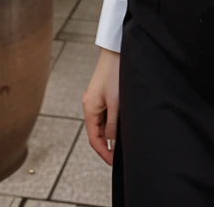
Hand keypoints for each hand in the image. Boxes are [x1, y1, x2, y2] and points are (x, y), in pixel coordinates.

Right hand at [82, 47, 119, 164]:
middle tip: (120, 155)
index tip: (113, 162)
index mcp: (90, 109)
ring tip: (123, 142)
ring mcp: (97, 100)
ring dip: (111, 134)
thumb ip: (113, 124)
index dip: (103, 152)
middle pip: (97, 132)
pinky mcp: (103, 94)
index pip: (94, 138)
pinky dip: (112, 123)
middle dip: (107, 145)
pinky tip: (121, 126)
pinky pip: (106, 114)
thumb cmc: (114, 73)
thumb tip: (112, 141)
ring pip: (102, 124)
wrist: (117, 52)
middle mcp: (90, 105)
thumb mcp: (116, 103)